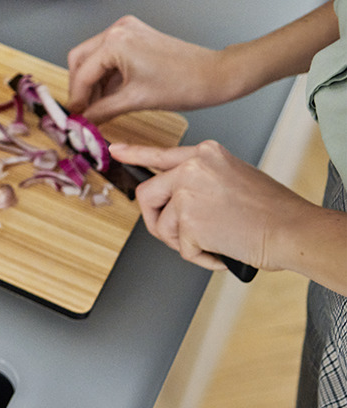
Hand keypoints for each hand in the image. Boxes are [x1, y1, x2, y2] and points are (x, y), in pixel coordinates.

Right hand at [65, 16, 234, 121]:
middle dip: (80, 87)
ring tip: (98, 108)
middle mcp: (118, 30)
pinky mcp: (136, 37)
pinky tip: (110, 97)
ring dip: (93, 83)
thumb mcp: (135, 101)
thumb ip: (101, 111)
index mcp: (115, 42)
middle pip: (80, 60)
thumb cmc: (184, 84)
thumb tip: (82, 121)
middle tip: (83, 111)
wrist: (216, 75)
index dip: (76, 99)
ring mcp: (128, 31)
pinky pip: (110, 57)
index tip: (75, 118)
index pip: (82, 74)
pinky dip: (106, 77)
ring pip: (94, 59)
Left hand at [112, 140, 306, 271]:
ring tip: (213, 241)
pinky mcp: (188, 223)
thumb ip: (200, 179)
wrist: (292, 230)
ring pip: (161, 225)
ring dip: (182, 242)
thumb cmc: (271, 209)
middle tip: (176, 234)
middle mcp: (193, 168)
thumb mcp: (233, 177)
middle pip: (147, 195)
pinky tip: (222, 251)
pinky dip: (201, 257)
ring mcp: (188, 194)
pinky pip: (181, 248)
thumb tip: (171, 194)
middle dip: (155, 219)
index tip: (115, 150)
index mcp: (206, 153)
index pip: (160, 154)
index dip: (134, 154)